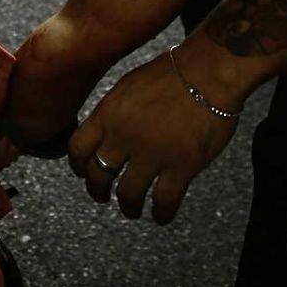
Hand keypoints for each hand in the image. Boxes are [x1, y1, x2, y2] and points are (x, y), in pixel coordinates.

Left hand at [68, 47, 237, 223]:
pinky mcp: (182, 164)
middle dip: (98, 191)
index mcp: (108, 113)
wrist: (208, 70)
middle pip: (98, 175)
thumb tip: (104, 133)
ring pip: (128, 194)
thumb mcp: (128, 87)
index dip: (78, 166)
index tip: (84, 172)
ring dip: (128, 207)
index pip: (77, 148)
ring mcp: (153, 152)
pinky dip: (161, 214)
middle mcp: (124, 135)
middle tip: (104, 196)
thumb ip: (113, 112)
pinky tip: (161, 215)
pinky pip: (164, 200)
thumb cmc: (171, 74)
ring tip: (132, 209)